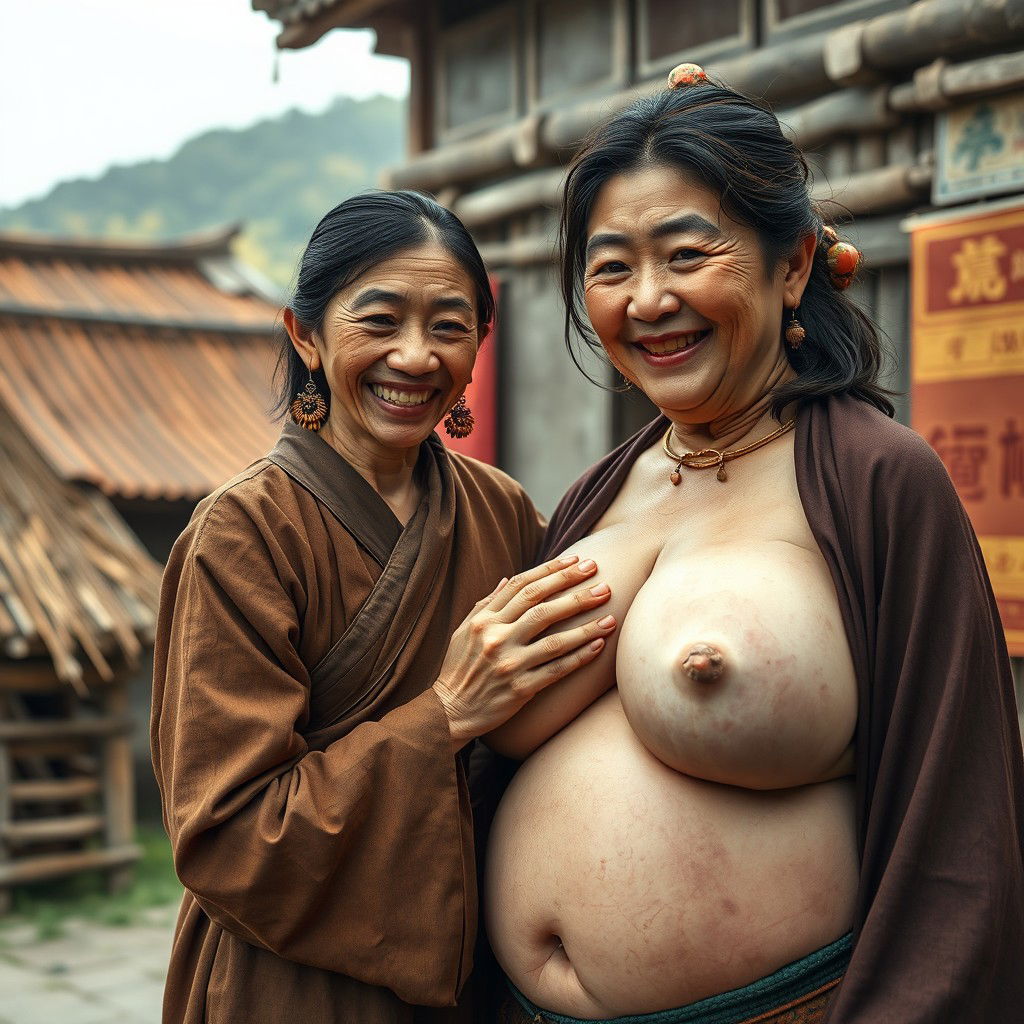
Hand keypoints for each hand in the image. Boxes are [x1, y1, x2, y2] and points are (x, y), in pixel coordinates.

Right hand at [432, 556, 615, 748]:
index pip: (523, 587)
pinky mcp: (520, 689)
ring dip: (586, 626)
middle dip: (575, 591)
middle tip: (603, 581)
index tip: (577, 560)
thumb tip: (509, 579)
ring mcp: (509, 664)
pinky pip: (557, 670)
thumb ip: (487, 604)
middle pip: (542, 607)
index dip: (552, 571)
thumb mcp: (465, 630)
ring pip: (555, 639)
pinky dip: (579, 657)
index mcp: (484, 620)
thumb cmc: (459, 668)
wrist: (450, 711)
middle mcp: (496, 638)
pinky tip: (599, 645)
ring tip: (611, 616)